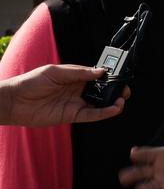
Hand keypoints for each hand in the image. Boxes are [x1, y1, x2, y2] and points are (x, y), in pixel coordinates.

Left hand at [1, 64, 128, 125]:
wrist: (14, 101)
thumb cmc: (31, 82)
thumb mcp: (56, 71)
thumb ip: (79, 72)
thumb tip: (100, 72)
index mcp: (75, 77)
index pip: (97, 76)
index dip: (108, 76)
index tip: (119, 75)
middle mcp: (78, 90)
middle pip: (101, 91)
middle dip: (115, 90)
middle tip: (124, 89)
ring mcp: (76, 103)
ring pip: (99, 104)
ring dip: (112, 102)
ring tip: (121, 99)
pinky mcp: (72, 116)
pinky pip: (91, 115)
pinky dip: (103, 113)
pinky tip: (113, 109)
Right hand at [119, 129, 163, 188]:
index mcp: (159, 156)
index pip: (147, 154)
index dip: (140, 154)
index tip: (133, 153)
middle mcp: (157, 170)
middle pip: (142, 172)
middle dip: (132, 174)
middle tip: (122, 177)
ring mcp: (162, 181)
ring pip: (150, 185)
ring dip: (144, 188)